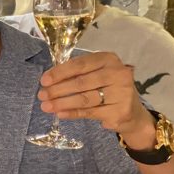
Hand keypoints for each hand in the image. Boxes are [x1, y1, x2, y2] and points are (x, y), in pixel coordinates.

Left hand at [37, 51, 155, 144]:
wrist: (132, 113)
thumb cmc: (108, 89)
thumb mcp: (96, 75)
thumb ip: (77, 75)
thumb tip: (48, 82)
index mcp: (109, 59)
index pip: (79, 64)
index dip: (59, 73)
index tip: (43, 81)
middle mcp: (118, 73)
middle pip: (80, 82)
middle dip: (57, 89)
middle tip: (41, 96)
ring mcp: (121, 93)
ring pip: (84, 98)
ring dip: (61, 103)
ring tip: (46, 106)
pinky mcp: (120, 111)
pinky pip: (90, 112)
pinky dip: (72, 113)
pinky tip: (60, 114)